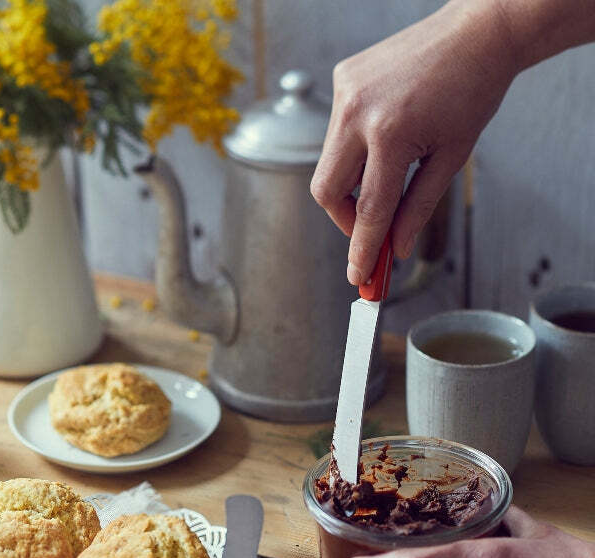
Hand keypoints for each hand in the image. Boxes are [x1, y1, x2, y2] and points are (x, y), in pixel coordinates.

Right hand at [310, 0, 517, 284]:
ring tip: (388, 176)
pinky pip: (337, 132)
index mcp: (390, 134)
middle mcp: (358, 112)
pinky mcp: (343, 78)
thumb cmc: (472, 90)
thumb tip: (398, 247)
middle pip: (328, 191)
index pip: (370, 211)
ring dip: (352, 184)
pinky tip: (387, 136)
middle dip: (347, 220)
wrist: (477, 32)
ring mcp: (346, 92)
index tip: (360, 277)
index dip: (363, 250)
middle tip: (372, 230)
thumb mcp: (451, 159)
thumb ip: (418, 208)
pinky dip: (355, 149)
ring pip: (329, 164)